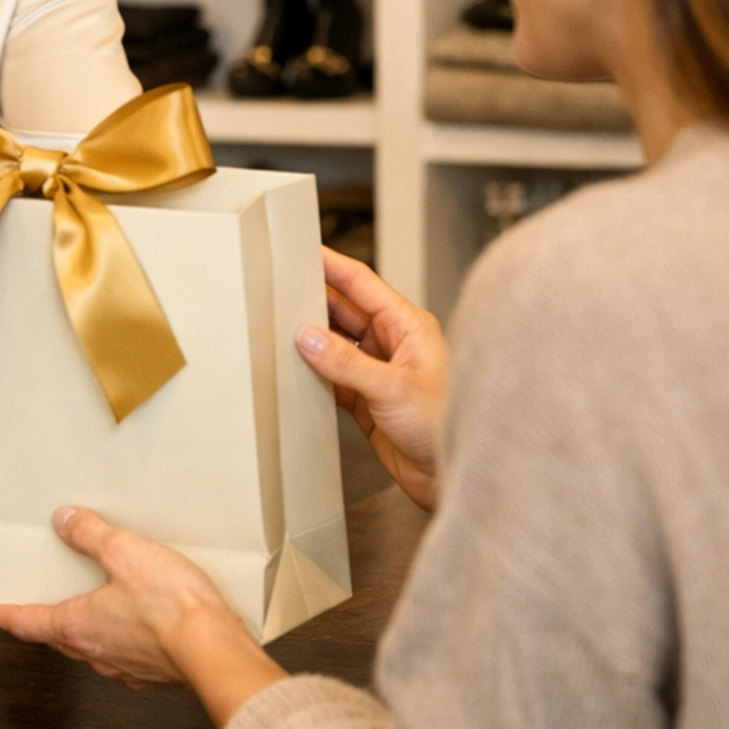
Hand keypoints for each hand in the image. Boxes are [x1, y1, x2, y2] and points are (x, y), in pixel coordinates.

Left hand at [0, 508, 282, 728]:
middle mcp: (95, 653)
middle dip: (45, 618)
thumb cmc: (170, 607)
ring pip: (92, 647)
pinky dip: (121, 638)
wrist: (216, 651)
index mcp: (77, 627)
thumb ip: (91, 535)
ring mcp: (124, 668)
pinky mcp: (154, 673)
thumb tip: (64, 521)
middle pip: (57, 637)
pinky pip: (126, 654)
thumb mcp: (125, 553)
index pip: (26, 622)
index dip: (4, 613)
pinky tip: (137, 621)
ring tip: (92, 603)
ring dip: (86, 628)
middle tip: (39, 599)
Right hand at [297, 248, 447, 511]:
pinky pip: (333, 377)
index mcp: (409, 326)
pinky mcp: (368, 401)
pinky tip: (294, 368)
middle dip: (315, 299)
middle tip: (280, 288)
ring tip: (279, 325)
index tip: (305, 250)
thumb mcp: (393, 388)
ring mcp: (379, 372)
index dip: (333, 266)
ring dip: (312, 338)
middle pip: (346, 311)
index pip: (363, 285)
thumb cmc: (444, 426)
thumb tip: (307, 337)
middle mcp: (394, 344)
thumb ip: (346, 362)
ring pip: (337, 344)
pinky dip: (314, 372)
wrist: (449, 478)